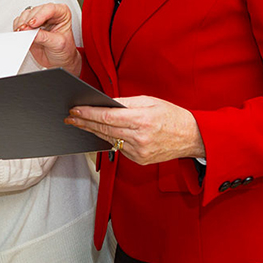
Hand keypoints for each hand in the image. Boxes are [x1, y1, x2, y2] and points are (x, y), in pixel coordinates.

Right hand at [12, 3, 79, 73]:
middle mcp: (49, 14)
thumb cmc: (64, 50)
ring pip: (26, 14)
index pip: (49, 9)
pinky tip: (21, 33)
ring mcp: (38, 19)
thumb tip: (32, 33)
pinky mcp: (29, 26)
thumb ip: (45, 38)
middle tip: (25, 30)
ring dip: (22, 23)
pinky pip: (19, 21)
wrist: (58, 60)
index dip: (40, 15)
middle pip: (35, 10)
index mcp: (62, 14)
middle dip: (28, 20)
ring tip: (22, 32)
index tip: (32, 24)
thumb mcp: (58, 44)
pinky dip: (17, 26)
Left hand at [65, 96, 204, 164]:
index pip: (108, 117)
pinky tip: (100, 132)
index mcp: (142, 120)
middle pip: (104, 130)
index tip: (75, 110)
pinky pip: (119, 148)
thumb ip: (126, 103)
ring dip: (93, 131)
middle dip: (85, 122)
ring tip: (79, 124)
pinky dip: (110, 139)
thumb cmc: (172, 116)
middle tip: (70, 117)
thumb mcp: (150, 101)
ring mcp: (139, 152)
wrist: (192, 137)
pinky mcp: (140, 160)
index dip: (89, 113)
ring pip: (109, 140)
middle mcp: (139, 138)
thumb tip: (105, 102)